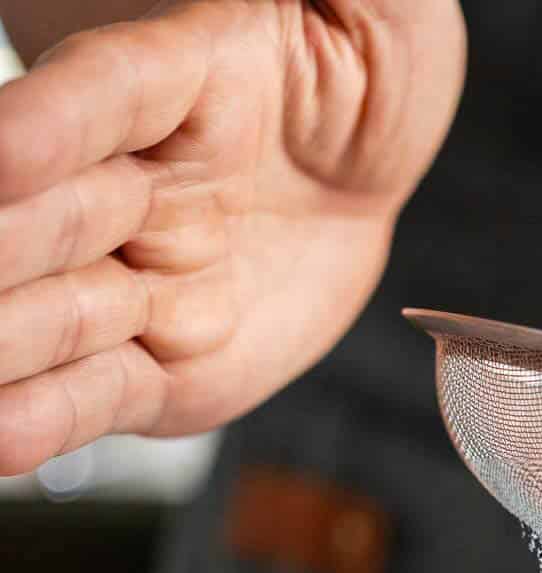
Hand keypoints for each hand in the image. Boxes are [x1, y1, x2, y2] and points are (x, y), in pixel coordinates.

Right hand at [0, 0, 464, 473]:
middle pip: (54, 216)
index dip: (59, 120)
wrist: (366, 176)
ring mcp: (142, 278)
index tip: (11, 154)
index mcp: (187, 72)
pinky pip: (101, 393)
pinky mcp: (164, 367)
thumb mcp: (382, 10)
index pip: (110, 93)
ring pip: (61, 313)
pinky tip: (4, 438)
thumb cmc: (364, 68)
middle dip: (8, 249)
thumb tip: (275, 6)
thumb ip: (345, 5)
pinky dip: (51, 416)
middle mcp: (139, 180)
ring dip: (12, 346)